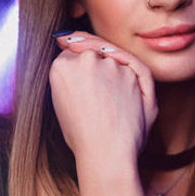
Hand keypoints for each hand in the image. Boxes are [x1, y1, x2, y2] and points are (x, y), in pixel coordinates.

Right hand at [49, 31, 157, 164]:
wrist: (105, 154)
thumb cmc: (82, 134)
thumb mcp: (62, 100)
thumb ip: (69, 70)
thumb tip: (68, 41)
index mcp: (61, 66)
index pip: (72, 56)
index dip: (81, 78)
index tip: (85, 96)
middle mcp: (85, 59)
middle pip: (91, 55)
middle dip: (95, 76)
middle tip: (95, 106)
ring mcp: (110, 64)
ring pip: (113, 62)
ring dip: (114, 80)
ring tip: (108, 110)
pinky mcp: (132, 72)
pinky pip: (133, 71)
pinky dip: (131, 88)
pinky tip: (121, 106)